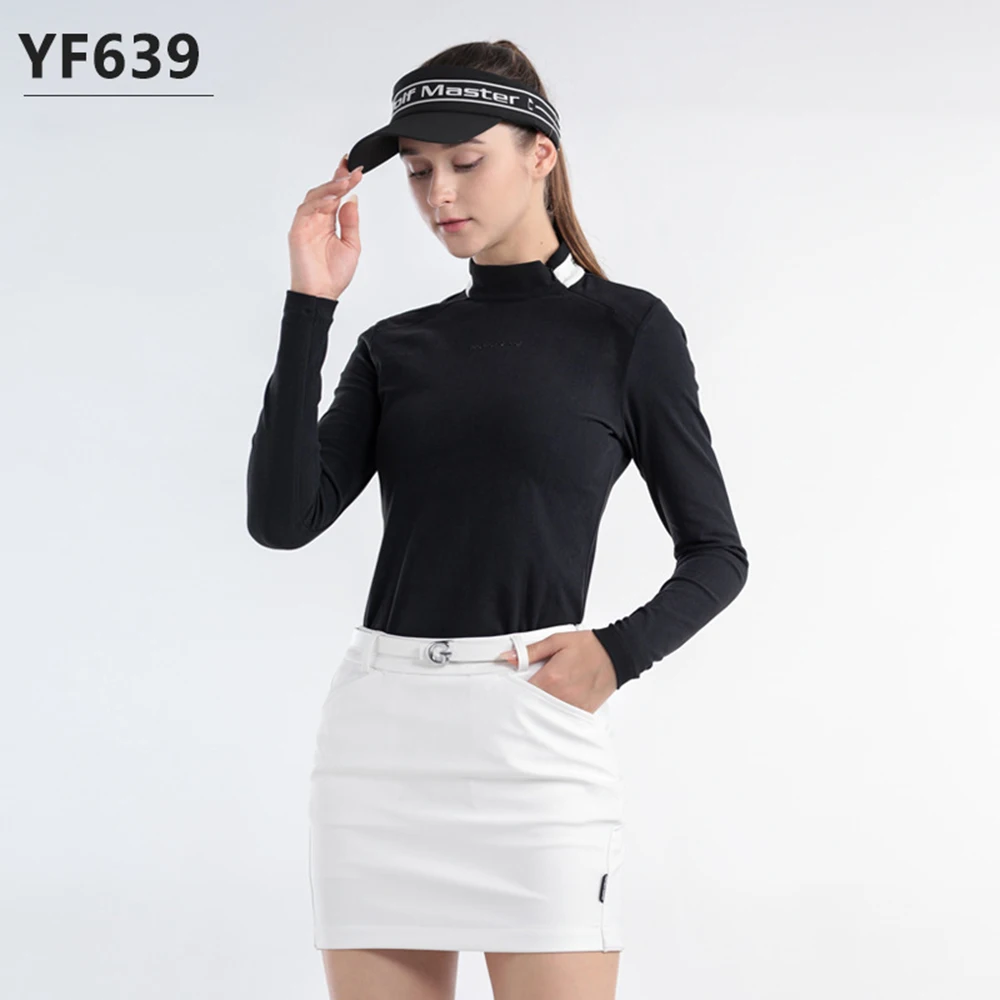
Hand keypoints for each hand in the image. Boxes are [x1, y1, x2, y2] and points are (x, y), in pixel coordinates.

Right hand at [287, 153, 363, 300]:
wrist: (321, 294)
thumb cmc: (333, 275)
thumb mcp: (352, 245)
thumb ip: (350, 222)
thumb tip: (352, 200)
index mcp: (328, 223)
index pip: (335, 196)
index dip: (343, 181)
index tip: (355, 169)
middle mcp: (315, 221)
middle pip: (325, 192)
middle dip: (339, 179)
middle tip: (353, 171)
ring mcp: (305, 225)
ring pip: (314, 197)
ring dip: (330, 188)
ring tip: (345, 182)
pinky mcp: (297, 231)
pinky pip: (305, 211)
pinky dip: (318, 203)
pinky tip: (331, 199)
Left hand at [497, 629, 616, 712]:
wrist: (617, 656)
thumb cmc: (589, 647)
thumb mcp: (556, 641)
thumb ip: (530, 651)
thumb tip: (507, 658)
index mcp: (551, 678)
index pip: (521, 692)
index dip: (513, 690)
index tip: (511, 687)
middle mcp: (560, 696)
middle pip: (531, 705)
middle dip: (524, 701)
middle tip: (524, 693)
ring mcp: (571, 707)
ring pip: (545, 714)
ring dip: (538, 708)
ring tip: (540, 698)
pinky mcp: (581, 712)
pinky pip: (561, 718)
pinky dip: (554, 713)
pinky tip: (554, 705)